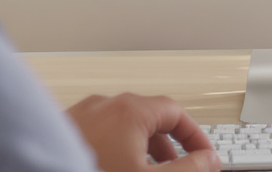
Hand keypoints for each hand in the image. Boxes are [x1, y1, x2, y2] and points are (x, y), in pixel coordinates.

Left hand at [67, 93, 218, 171]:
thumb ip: (188, 168)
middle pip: (148, 115)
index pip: (175, 112)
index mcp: (129, 111)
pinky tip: (112, 165)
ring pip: (121, 123)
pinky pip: (98, 130)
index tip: (204, 155)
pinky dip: (115, 145)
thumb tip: (208, 160)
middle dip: (167, 143)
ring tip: (143, 169)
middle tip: (178, 166)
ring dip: (141, 145)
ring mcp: (80, 115)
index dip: (194, 135)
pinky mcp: (63, 128)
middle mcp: (103, 105)